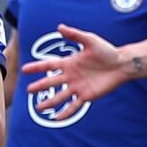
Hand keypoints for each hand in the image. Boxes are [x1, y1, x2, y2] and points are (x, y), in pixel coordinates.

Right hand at [20, 24, 137, 118]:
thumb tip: (59, 27)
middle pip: (52, 82)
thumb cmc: (106, 51)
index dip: (37, 67)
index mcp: (69, 63)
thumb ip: (75, 35)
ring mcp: (78, 87)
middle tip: (28, 90)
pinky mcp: (87, 96)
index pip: (49, 65)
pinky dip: (65, 112)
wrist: (121, 64)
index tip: (24, 69)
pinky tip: (57, 119)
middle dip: (40, 86)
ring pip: (60, 96)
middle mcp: (71, 76)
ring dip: (49, 102)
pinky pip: (74, 106)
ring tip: (39, 108)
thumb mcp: (90, 40)